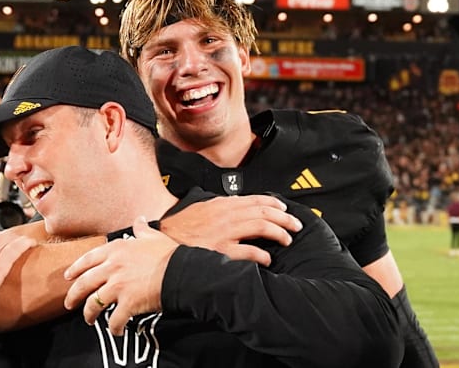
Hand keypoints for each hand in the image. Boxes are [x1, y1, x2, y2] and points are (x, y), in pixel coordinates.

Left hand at [63, 217, 175, 334]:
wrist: (181, 272)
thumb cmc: (168, 254)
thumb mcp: (152, 237)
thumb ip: (141, 229)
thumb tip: (139, 220)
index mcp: (116, 250)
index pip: (87, 259)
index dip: (75, 269)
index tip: (68, 276)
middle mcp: (112, 267)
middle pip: (84, 283)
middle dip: (73, 295)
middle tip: (69, 303)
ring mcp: (118, 286)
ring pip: (93, 303)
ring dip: (89, 314)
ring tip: (89, 320)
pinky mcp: (128, 303)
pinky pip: (114, 320)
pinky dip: (113, 327)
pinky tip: (115, 330)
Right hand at [160, 194, 300, 265]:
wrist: (163, 243)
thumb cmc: (180, 229)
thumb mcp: (201, 209)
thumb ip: (221, 206)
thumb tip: (238, 204)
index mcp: (222, 205)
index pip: (255, 200)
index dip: (274, 204)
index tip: (285, 210)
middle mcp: (226, 216)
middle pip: (263, 212)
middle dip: (284, 218)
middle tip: (295, 226)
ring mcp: (224, 233)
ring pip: (261, 227)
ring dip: (279, 233)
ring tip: (286, 240)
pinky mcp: (221, 251)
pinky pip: (249, 252)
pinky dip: (263, 255)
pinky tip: (268, 258)